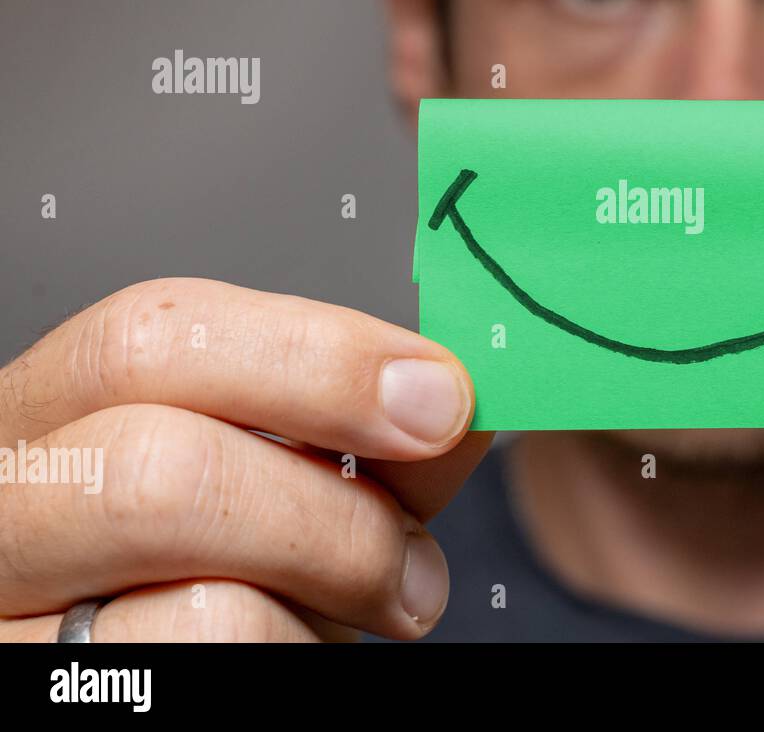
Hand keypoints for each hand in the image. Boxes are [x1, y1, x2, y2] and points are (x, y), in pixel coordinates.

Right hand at [0, 278, 487, 641]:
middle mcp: (6, 513)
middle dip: (332, 513)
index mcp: (51, 416)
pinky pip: (211, 679)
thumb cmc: (225, 572)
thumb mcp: (288, 483)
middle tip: (412, 551)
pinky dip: (292, 664)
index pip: (148, 338)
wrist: (176, 673)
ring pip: (201, 609)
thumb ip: (359, 437)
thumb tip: (450, 394)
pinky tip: (290, 654)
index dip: (318, 356)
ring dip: (324, 614)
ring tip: (361, 614)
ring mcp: (8, 630)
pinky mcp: (45, 702)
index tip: (439, 396)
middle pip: (160, 469)